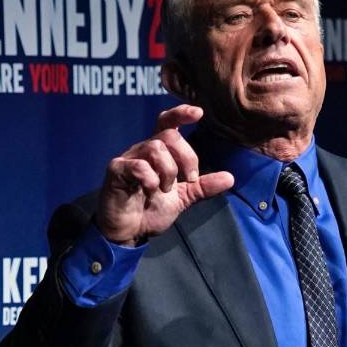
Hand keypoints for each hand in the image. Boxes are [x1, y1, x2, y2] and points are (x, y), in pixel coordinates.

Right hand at [97, 105, 234, 245]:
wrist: (129, 232)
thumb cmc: (150, 210)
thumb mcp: (183, 198)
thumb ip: (203, 187)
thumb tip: (230, 178)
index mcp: (159, 152)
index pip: (167, 122)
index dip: (181, 113)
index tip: (198, 113)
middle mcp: (143, 150)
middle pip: (168, 135)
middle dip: (187, 157)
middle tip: (190, 179)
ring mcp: (128, 159)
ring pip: (155, 148)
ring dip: (168, 170)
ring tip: (166, 190)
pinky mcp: (116, 172)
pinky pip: (137, 166)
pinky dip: (150, 179)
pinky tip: (150, 191)